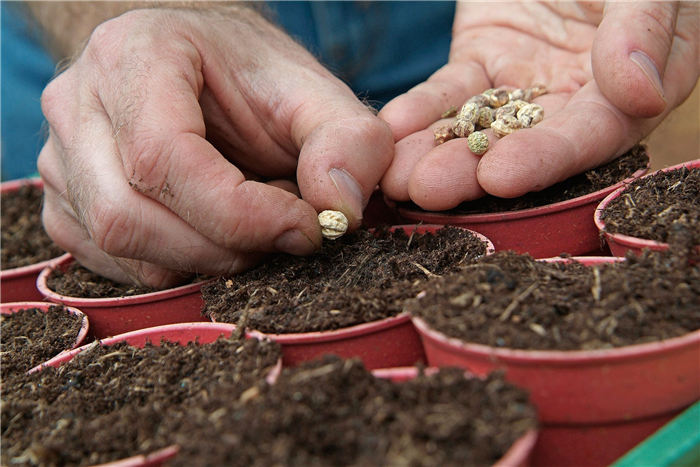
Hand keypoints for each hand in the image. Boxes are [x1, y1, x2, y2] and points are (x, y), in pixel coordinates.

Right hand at [38, 6, 392, 286]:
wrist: (203, 76)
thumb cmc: (253, 81)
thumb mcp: (314, 92)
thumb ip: (347, 141)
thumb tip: (340, 211)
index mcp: (135, 54)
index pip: (163, 158)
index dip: (240, 214)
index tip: (304, 229)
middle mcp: (79, 102)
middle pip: (130, 213)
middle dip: (224, 246)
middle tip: (282, 233)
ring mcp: (60, 155)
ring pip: (119, 244)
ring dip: (202, 257)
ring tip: (250, 224)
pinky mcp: (65, 200)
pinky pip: (109, 260)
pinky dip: (174, 264)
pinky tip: (211, 233)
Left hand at [379, 0, 698, 210]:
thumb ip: (646, 30)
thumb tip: (643, 97)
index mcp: (631, 90)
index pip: (591, 135)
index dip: (546, 160)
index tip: (500, 178)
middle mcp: (576, 99)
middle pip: (523, 145)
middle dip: (474, 172)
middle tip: (428, 191)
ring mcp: (524, 83)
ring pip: (480, 126)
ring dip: (438, 153)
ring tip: (398, 179)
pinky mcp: (482, 61)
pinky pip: (450, 91)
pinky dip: (422, 110)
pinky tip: (394, 128)